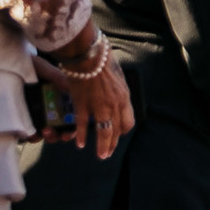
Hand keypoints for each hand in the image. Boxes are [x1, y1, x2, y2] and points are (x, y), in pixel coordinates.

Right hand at [46, 40, 133, 160]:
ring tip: (101, 155)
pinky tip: (81, 144)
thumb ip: (116, 90)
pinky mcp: (82, 104)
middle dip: (112, 144)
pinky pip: (83, 125)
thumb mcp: (117, 77)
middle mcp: (115, 104)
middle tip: (108, 153)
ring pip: (104, 132)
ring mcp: (99, 106)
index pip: (128, 122)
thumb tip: (115, 95)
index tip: (117, 135)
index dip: (122, 131)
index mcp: (124, 97)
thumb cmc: (102, 60)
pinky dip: (82, 136)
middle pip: (117, 130)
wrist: (88, 54)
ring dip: (102, 146)